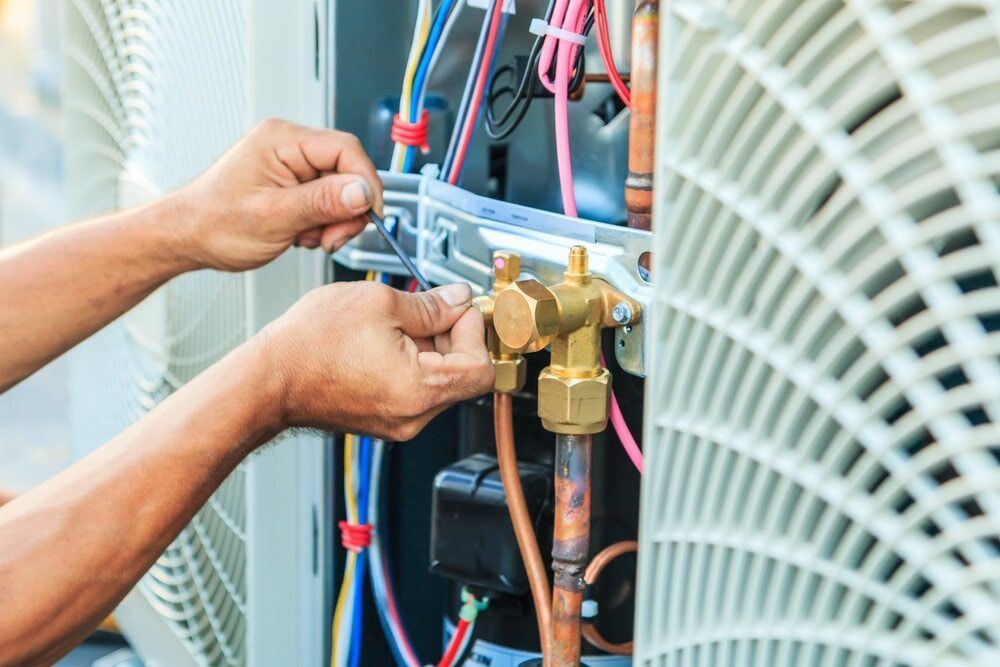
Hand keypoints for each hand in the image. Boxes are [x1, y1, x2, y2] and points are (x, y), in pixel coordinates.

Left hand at [175, 118, 382, 271]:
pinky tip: (300, 234)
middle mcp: (290, 146)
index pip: (347, 150)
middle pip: (347, 171)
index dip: (365, 184)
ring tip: (307, 238)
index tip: (367, 216)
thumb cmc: (214, 223)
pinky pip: (326, 201)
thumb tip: (363, 192)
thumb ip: (322, 202)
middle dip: (347, 210)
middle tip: (331, 238)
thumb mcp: (274, 216)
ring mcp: (292, 165)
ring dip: (333, 221)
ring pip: (341, 190)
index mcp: (283, 140)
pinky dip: (322, 223)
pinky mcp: (293, 184)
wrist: (187, 237)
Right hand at [257, 281, 493, 440]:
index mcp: (421, 390)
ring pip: (438, 381)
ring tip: (396, 323)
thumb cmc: (310, 345)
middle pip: (463, 375)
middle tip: (428, 307)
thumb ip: (431, 304)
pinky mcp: (382, 420)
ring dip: (430, 348)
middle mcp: (414, 416)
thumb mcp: (380, 303)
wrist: (268, 379)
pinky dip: (410, 363)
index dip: (474, 330)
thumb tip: (459, 299)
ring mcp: (397, 422)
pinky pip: (414, 389)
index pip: (481, 367)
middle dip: (452, 335)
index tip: (458, 308)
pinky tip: (384, 341)